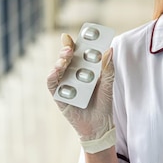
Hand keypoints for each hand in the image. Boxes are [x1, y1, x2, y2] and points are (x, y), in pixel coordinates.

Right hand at [47, 33, 115, 152]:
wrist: (99, 126)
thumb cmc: (104, 105)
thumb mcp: (108, 85)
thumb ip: (107, 69)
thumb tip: (109, 49)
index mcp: (85, 70)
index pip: (78, 53)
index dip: (74, 43)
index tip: (73, 35)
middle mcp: (73, 75)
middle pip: (66, 58)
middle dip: (66, 50)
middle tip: (70, 46)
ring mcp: (65, 84)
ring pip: (58, 69)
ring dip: (60, 61)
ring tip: (65, 58)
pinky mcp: (59, 95)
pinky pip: (52, 84)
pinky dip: (53, 76)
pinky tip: (56, 72)